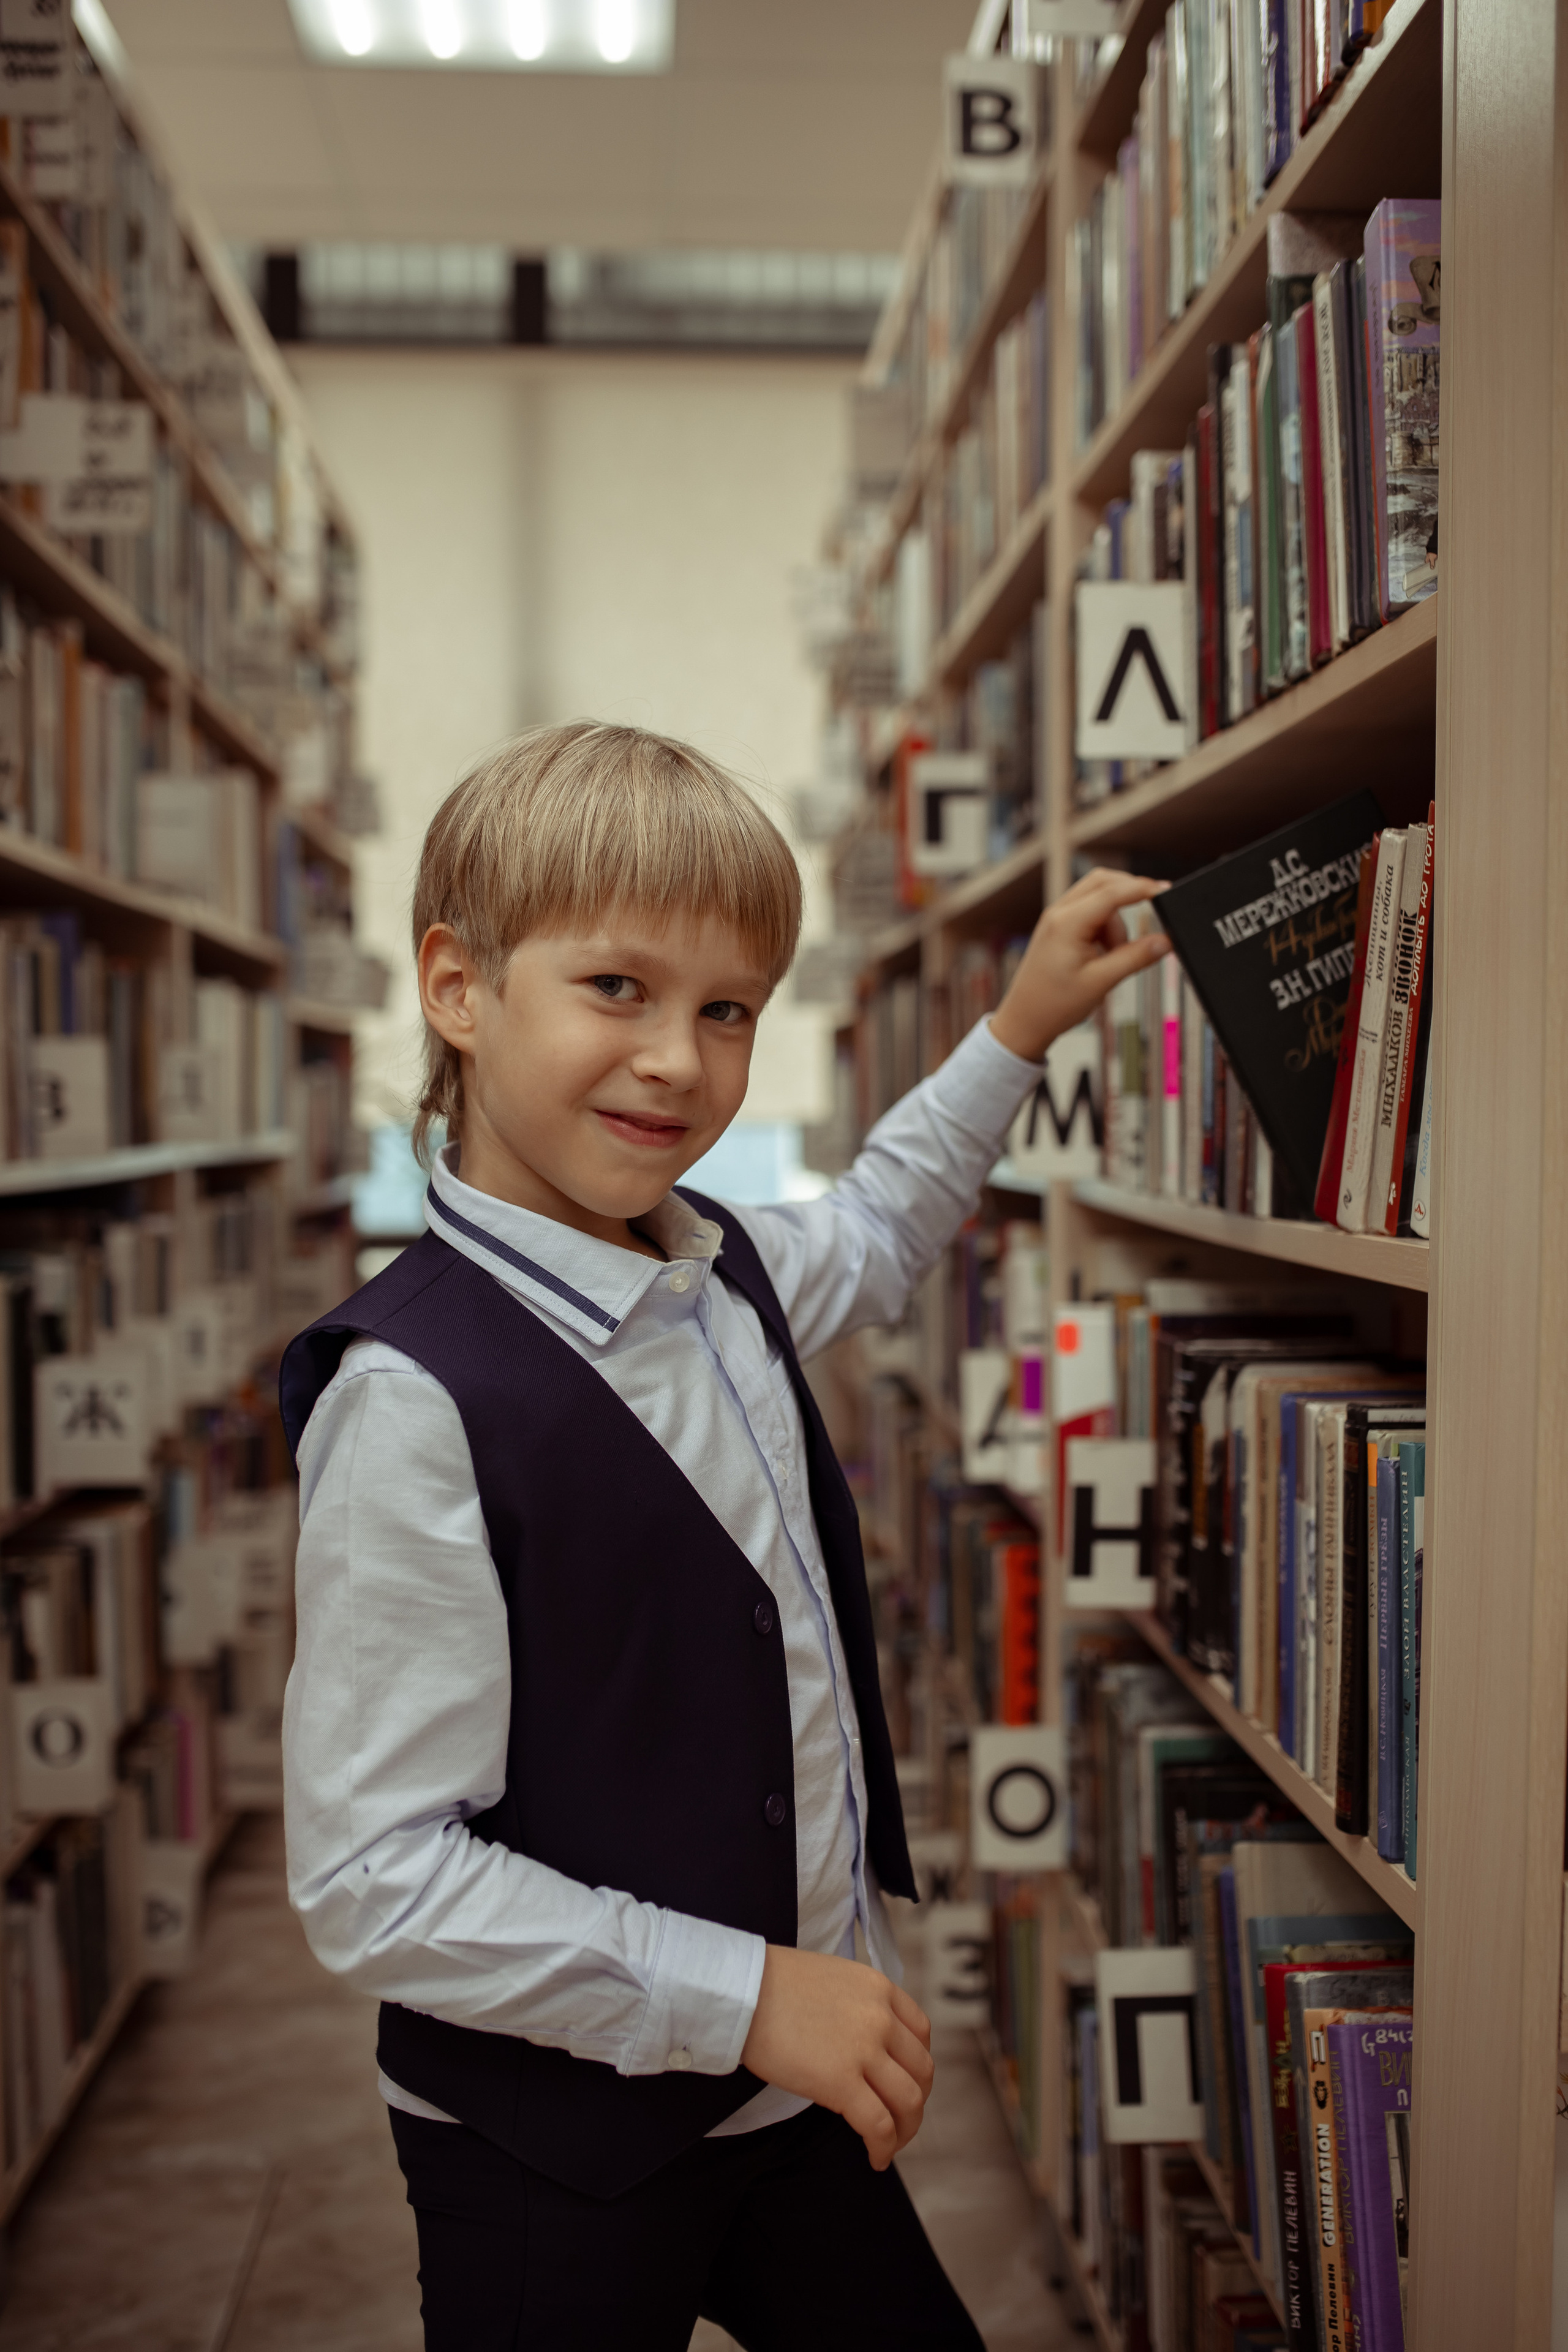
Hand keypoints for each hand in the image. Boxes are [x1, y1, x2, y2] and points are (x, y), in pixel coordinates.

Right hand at [739, 1947, 933, 2170]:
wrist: (743, 1991)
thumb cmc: (773, 1985)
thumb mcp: (834, 1979)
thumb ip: (859, 2005)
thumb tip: (865, 2041)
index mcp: (879, 1988)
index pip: (921, 2033)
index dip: (917, 2064)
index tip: (906, 2081)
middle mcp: (881, 2018)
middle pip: (921, 2071)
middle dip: (916, 2101)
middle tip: (900, 2119)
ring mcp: (864, 2050)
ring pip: (908, 2101)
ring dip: (905, 2130)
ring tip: (890, 2144)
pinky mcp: (841, 2083)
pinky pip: (879, 2125)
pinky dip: (884, 2148)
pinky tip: (875, 2158)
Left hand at [989, 867, 1171, 1064]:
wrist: (1024, 1022)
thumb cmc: (1055, 1005)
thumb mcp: (1101, 982)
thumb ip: (1136, 957)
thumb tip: (1165, 941)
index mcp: (1067, 923)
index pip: (1112, 891)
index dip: (1143, 888)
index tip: (1167, 892)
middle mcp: (1058, 913)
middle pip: (1103, 882)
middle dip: (1129, 895)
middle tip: (1151, 915)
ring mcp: (1056, 919)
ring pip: (1097, 898)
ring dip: (1115, 921)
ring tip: (1113, 958)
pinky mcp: (1058, 928)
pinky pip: (1089, 913)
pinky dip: (1104, 927)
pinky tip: (1102, 955)